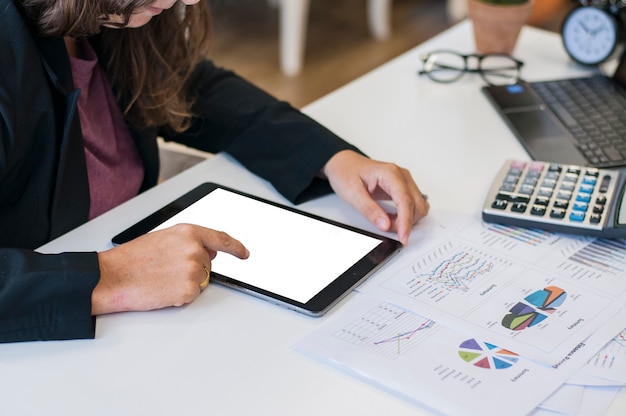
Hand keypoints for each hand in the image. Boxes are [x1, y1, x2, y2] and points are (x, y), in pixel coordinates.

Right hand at [92, 224, 248, 314]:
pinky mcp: (189, 290)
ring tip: (160, 278)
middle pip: (208, 264)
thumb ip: (189, 242)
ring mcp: (193, 271)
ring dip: (185, 282)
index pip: (222, 239)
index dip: (236, 247)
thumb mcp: (163, 238)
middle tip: (166, 269)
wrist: (112, 277)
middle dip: (193, 268)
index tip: (244, 253)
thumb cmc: (131, 258)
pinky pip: (192, 295)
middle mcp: (194, 250)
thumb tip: (208, 252)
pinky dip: (179, 295)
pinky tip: (161, 289)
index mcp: (188, 233)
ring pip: (200, 280)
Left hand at [322, 150, 428, 244]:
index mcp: (390, 173)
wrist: (344, 164)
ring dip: (407, 219)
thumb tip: (385, 225)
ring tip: (387, 222)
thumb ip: (369, 210)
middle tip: (386, 228)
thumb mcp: (352, 194)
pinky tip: (393, 218)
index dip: (405, 222)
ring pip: (418, 206)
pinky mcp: (403, 187)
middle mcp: (401, 175)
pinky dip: (406, 215)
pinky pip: (413, 204)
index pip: (405, 200)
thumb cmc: (346, 173)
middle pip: (416, 204)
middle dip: (405, 222)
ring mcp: (404, 181)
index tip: (403, 237)